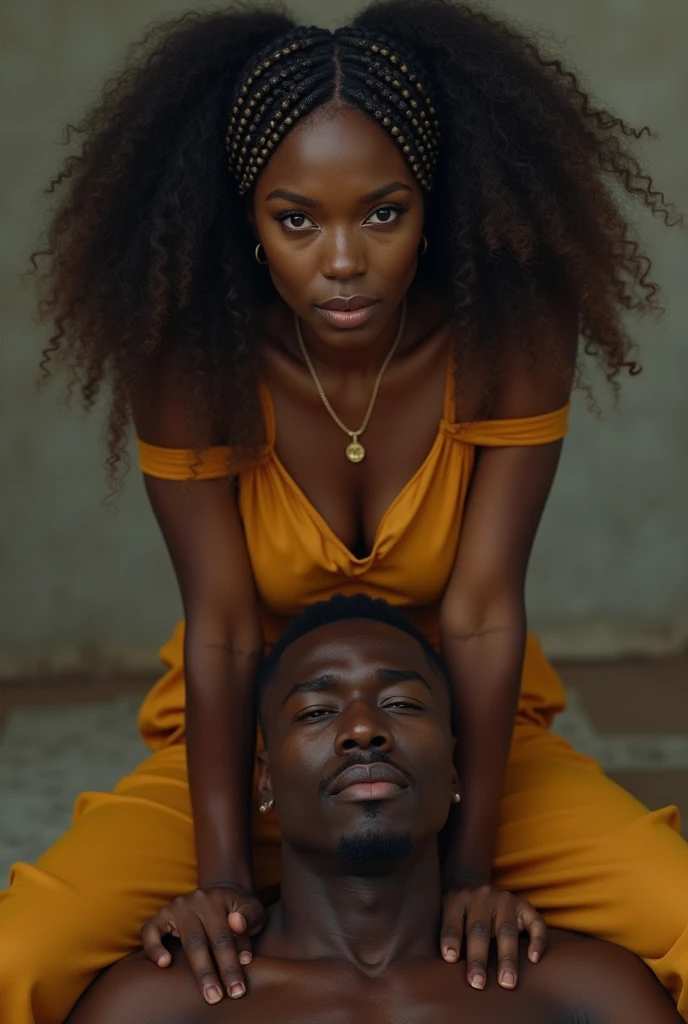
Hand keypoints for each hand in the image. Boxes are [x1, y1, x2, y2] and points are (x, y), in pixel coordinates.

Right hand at [141, 883, 264, 1003]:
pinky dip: (153, 947)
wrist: (221, 892)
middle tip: (217, 998)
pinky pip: (150, 930)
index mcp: (218, 900)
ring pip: (186, 941)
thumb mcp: (252, 908)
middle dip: (211, 973)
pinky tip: (163, 964)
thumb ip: (249, 917)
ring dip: (196, 969)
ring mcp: (177, 907)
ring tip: (204, 992)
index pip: (224, 937)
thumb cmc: (238, 910)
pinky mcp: (161, 915)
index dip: (231, 965)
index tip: (237, 989)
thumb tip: (238, 926)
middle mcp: (196, 901)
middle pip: (203, 942)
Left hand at [440, 884, 546, 989]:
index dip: (451, 939)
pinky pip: (536, 922)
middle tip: (478, 984)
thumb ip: (448, 935)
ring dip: (507, 957)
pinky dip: (537, 940)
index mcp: (458, 899)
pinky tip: (534, 959)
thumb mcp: (446, 914)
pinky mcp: (524, 905)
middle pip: (479, 929)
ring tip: (507, 982)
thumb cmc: (459, 913)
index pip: (453, 921)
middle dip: (478, 958)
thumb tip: (449, 964)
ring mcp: (504, 899)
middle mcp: (482, 897)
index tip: (450, 958)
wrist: (476, 886)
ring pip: (506, 929)